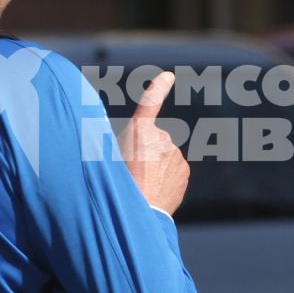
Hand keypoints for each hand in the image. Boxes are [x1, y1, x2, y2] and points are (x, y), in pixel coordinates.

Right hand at [121, 71, 188, 214]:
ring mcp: (176, 155)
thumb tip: (138, 139)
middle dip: (145, 151)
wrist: (142, 215)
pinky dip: (165, 176)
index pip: (150, 104)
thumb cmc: (119, 186)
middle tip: (132, 172)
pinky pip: (173, 168)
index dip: (158, 88)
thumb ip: (124, 143)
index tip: (168, 77)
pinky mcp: (184, 169)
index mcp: (140, 132)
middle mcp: (161, 138)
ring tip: (142, 185)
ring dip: (155, 166)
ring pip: (163, 155)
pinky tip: (155, 190)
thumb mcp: (109, 158)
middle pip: (152, 140)